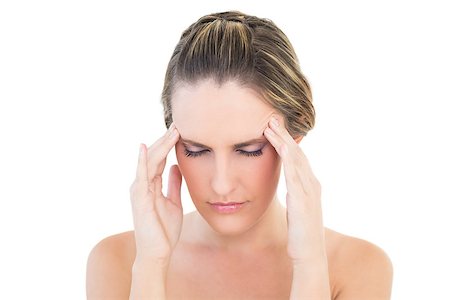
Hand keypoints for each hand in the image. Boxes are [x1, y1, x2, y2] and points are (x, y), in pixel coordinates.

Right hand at [129, 123, 182, 264]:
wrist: (158, 252)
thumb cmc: (164, 230)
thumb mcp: (173, 202)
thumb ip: (173, 184)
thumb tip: (177, 167)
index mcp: (151, 185)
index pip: (160, 159)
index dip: (169, 144)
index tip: (181, 130)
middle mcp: (143, 185)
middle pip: (154, 156)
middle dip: (166, 140)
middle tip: (178, 124)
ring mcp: (140, 191)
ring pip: (149, 162)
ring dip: (160, 145)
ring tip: (171, 130)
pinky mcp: (140, 199)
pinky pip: (141, 177)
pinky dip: (143, 162)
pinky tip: (145, 148)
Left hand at [264, 116, 325, 264]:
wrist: (310, 256)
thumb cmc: (300, 234)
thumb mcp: (297, 209)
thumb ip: (295, 195)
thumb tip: (288, 187)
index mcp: (310, 185)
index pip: (297, 158)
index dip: (286, 141)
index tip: (274, 128)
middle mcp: (312, 184)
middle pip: (297, 153)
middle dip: (284, 134)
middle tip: (272, 117)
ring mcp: (309, 191)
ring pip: (296, 159)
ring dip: (284, 140)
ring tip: (271, 125)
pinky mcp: (303, 200)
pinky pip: (295, 174)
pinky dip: (289, 158)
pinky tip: (282, 147)